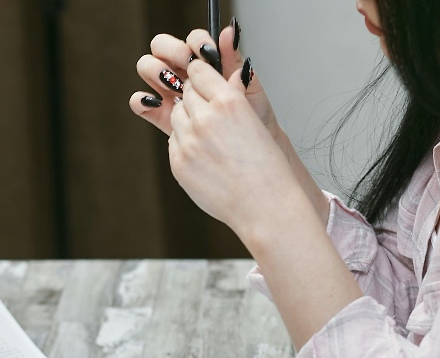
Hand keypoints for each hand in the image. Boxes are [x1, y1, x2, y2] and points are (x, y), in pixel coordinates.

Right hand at [131, 26, 276, 137]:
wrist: (250, 151)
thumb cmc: (253, 117)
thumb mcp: (248, 87)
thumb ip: (234, 61)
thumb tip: (228, 33)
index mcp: (207, 61)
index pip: (193, 40)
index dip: (195, 42)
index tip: (206, 52)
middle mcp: (185, 73)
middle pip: (162, 47)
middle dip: (172, 52)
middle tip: (187, 68)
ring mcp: (170, 92)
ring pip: (148, 68)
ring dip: (157, 72)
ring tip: (175, 87)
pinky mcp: (160, 114)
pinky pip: (141, 102)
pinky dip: (142, 99)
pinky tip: (159, 103)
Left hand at [167, 59, 307, 235]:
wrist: (263, 203)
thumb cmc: (266, 165)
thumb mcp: (255, 120)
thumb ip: (233, 96)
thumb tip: (230, 74)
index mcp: (229, 102)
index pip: (198, 71)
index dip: (200, 76)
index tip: (203, 82)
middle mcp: (205, 118)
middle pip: (184, 94)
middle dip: (194, 98)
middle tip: (208, 112)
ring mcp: (188, 142)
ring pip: (176, 116)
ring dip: (187, 120)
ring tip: (209, 136)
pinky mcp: (178, 163)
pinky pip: (173, 142)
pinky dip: (184, 144)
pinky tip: (204, 155)